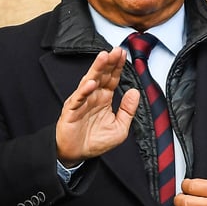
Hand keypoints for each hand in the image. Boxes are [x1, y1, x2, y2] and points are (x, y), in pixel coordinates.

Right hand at [55, 47, 139, 166]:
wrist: (76, 155)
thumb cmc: (95, 141)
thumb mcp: (119, 128)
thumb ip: (128, 110)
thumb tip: (135, 92)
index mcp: (104, 98)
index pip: (112, 78)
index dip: (118, 66)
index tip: (124, 54)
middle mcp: (93, 96)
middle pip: (101, 75)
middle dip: (109, 62)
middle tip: (116, 50)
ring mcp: (81, 101)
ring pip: (89, 81)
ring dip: (96, 69)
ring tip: (103, 57)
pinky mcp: (71, 110)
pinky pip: (78, 98)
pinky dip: (84, 90)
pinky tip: (91, 83)